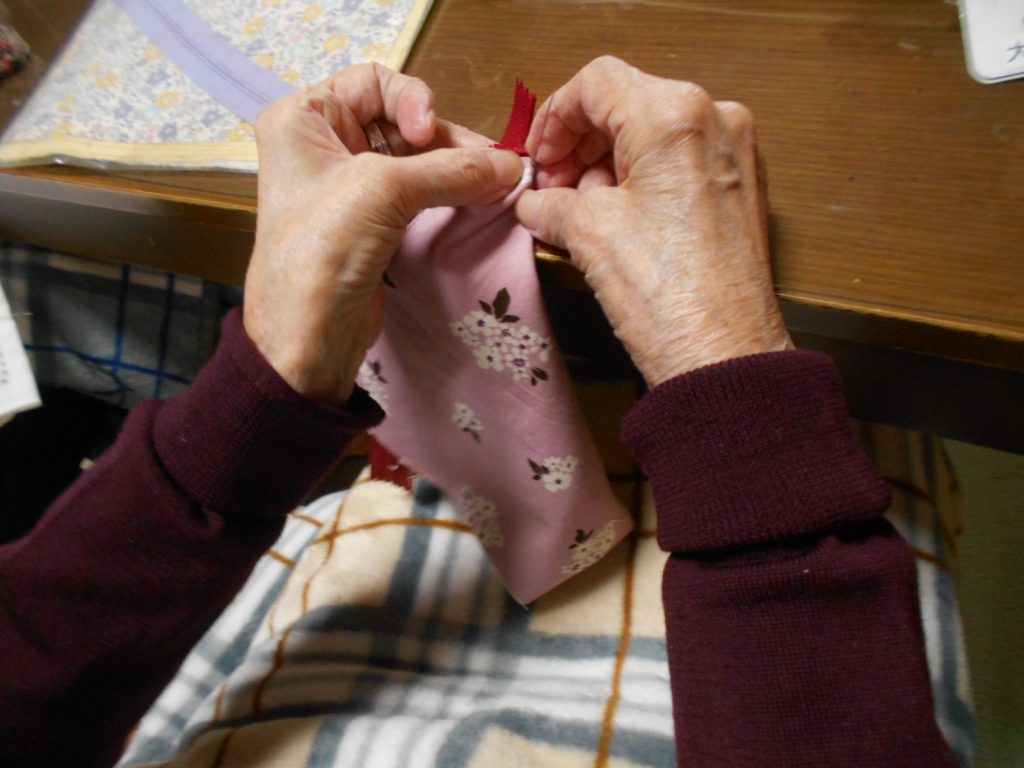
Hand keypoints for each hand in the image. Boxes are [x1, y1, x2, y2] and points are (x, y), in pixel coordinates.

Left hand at [244, 64, 523, 404]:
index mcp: (304, 120)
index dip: (411, 100)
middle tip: (489, 165)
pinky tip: (478, 201)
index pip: (374, 82)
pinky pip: (420, 193)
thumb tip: (511, 165)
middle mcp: (325, 146)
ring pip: (417, 159)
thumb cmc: (321, 251)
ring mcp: (350, 186)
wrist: (306, 337)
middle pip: (402, 120)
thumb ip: (452, 170)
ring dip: (455, 169)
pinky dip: (450, 194)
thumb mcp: (384, 191)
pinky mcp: (374, 223)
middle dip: (446, 141)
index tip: (430, 134)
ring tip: (493, 185)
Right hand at [516, 57, 792, 385]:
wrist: (723, 358)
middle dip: (580, 145)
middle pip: (627, 104)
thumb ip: (551, 201)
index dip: (553, 117)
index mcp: (675, 115)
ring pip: (653, 134)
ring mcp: (734, 154)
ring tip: (579, 212)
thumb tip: (537, 200)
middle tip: (550, 189)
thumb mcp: (588, 233)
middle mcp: (715, 120)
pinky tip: (615, 220)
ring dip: (607, 165)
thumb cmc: (670, 299)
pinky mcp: (740, 188)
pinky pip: (679, 162)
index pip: (596, 83)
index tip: (538, 157)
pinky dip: (641, 180)